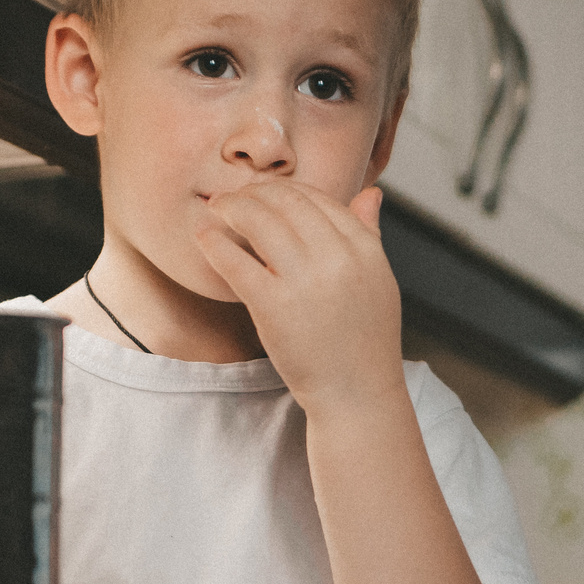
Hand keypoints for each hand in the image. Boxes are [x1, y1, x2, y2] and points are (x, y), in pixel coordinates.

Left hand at [192, 183, 404, 417]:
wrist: (356, 394)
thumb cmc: (365, 340)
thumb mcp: (379, 281)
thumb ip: (370, 234)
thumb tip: (370, 193)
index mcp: (364, 249)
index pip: (319, 199)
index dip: (286, 190)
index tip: (265, 193)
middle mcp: (338, 259)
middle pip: (287, 203)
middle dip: (255, 192)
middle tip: (234, 196)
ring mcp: (305, 282)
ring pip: (260, 221)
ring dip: (231, 207)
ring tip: (216, 207)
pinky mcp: (273, 307)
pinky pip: (236, 261)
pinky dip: (214, 242)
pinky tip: (204, 235)